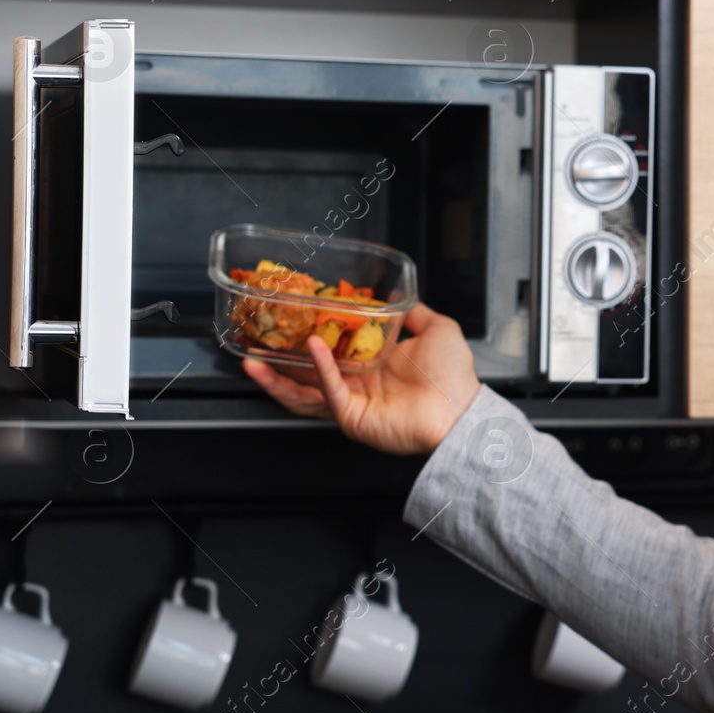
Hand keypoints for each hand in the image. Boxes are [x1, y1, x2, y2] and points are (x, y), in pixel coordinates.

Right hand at [242, 304, 480, 453]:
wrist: (461, 409)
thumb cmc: (453, 376)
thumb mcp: (435, 329)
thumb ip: (414, 312)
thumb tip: (401, 296)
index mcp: (368, 365)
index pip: (327, 351)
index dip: (305, 336)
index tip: (287, 318)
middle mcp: (354, 384)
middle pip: (303, 374)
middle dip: (274, 360)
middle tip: (252, 342)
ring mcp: (350, 402)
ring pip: (302, 390)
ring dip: (276, 374)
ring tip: (253, 356)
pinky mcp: (352, 417)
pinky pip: (329, 390)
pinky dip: (319, 368)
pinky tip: (311, 347)